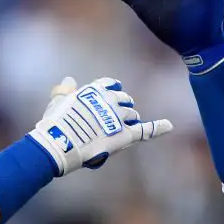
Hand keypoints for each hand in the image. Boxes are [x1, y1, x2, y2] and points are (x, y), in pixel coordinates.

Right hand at [27, 76, 172, 174]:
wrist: (59, 143)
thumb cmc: (55, 123)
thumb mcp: (57, 101)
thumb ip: (64, 89)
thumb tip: (69, 79)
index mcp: (95, 90)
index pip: (110, 85)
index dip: (113, 91)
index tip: (114, 93)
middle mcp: (110, 100)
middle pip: (124, 101)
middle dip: (122, 108)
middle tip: (114, 118)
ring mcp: (119, 117)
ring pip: (132, 115)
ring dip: (129, 120)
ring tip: (120, 128)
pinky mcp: (126, 134)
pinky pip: (145, 130)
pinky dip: (158, 127)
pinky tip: (169, 126)